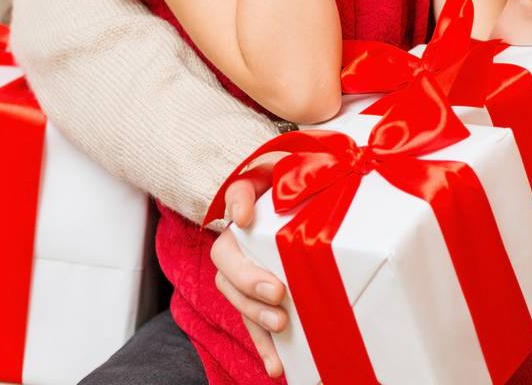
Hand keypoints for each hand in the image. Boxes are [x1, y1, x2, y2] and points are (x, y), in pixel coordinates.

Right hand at [210, 179, 287, 377]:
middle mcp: (238, 235)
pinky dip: (263, 344)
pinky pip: (253, 320)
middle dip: (248, 280)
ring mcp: (245, 267)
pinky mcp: (258, 295)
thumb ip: (289, 173)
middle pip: (227, 259)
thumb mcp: (296, 166)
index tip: (244, 218)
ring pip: (236, 295)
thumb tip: (247, 213)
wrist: (304, 199)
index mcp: (250, 195)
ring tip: (279, 327)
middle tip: (277, 292)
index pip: (235, 194)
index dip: (237, 205)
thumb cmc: (301, 181)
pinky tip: (276, 365)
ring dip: (254, 315)